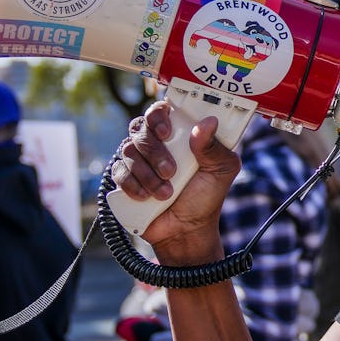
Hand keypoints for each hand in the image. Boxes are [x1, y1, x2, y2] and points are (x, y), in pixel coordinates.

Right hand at [112, 101, 241, 261]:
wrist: (187, 230)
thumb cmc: (205, 196)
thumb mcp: (221, 171)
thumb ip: (214, 147)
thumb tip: (208, 123)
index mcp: (178, 134)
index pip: (160, 111)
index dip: (158, 115)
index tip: (167, 132)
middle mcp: (155, 143)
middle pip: (140, 129)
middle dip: (155, 152)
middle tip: (170, 171)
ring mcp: (138, 160)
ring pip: (128, 150)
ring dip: (147, 173)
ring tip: (166, 193)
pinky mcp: (125, 179)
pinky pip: (118, 172)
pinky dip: (133, 184)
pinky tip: (147, 197)